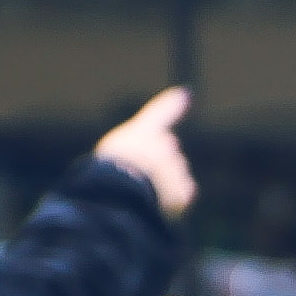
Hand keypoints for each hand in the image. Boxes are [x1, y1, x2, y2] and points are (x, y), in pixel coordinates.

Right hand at [90, 85, 195, 218]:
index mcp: (144, 131)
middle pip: (167, 153)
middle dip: (159, 163)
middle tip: (136, 174)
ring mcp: (176, 168)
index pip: (159, 113)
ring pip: (175, 176)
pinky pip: (182, 194)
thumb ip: (135, 150)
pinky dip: (174, 199)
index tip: (187, 93)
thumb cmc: (108, 170)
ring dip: (163, 183)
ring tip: (142, 191)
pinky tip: (157, 202)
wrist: (123, 190)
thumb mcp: (112, 152)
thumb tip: (163, 144)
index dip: (173, 104)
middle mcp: (165, 145)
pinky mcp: (184, 191)